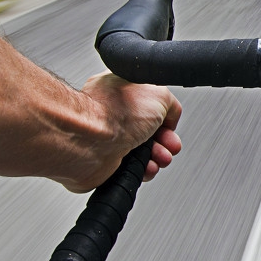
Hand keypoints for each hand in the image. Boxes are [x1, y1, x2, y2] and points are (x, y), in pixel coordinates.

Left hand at [58, 73, 182, 192]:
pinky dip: (144, 170)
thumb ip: (170, 103)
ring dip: (157, 156)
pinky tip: (146, 166)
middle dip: (165, 141)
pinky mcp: (105, 161)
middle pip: (150, 130)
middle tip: (169, 145)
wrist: (89, 140)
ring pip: (143, 151)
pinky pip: (132, 168)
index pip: (151, 104)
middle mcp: (114, 114)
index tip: (170, 126)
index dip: (165, 117)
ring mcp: (109, 138)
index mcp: (122, 91)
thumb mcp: (159, 94)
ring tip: (160, 158)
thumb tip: (170, 117)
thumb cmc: (111, 112)